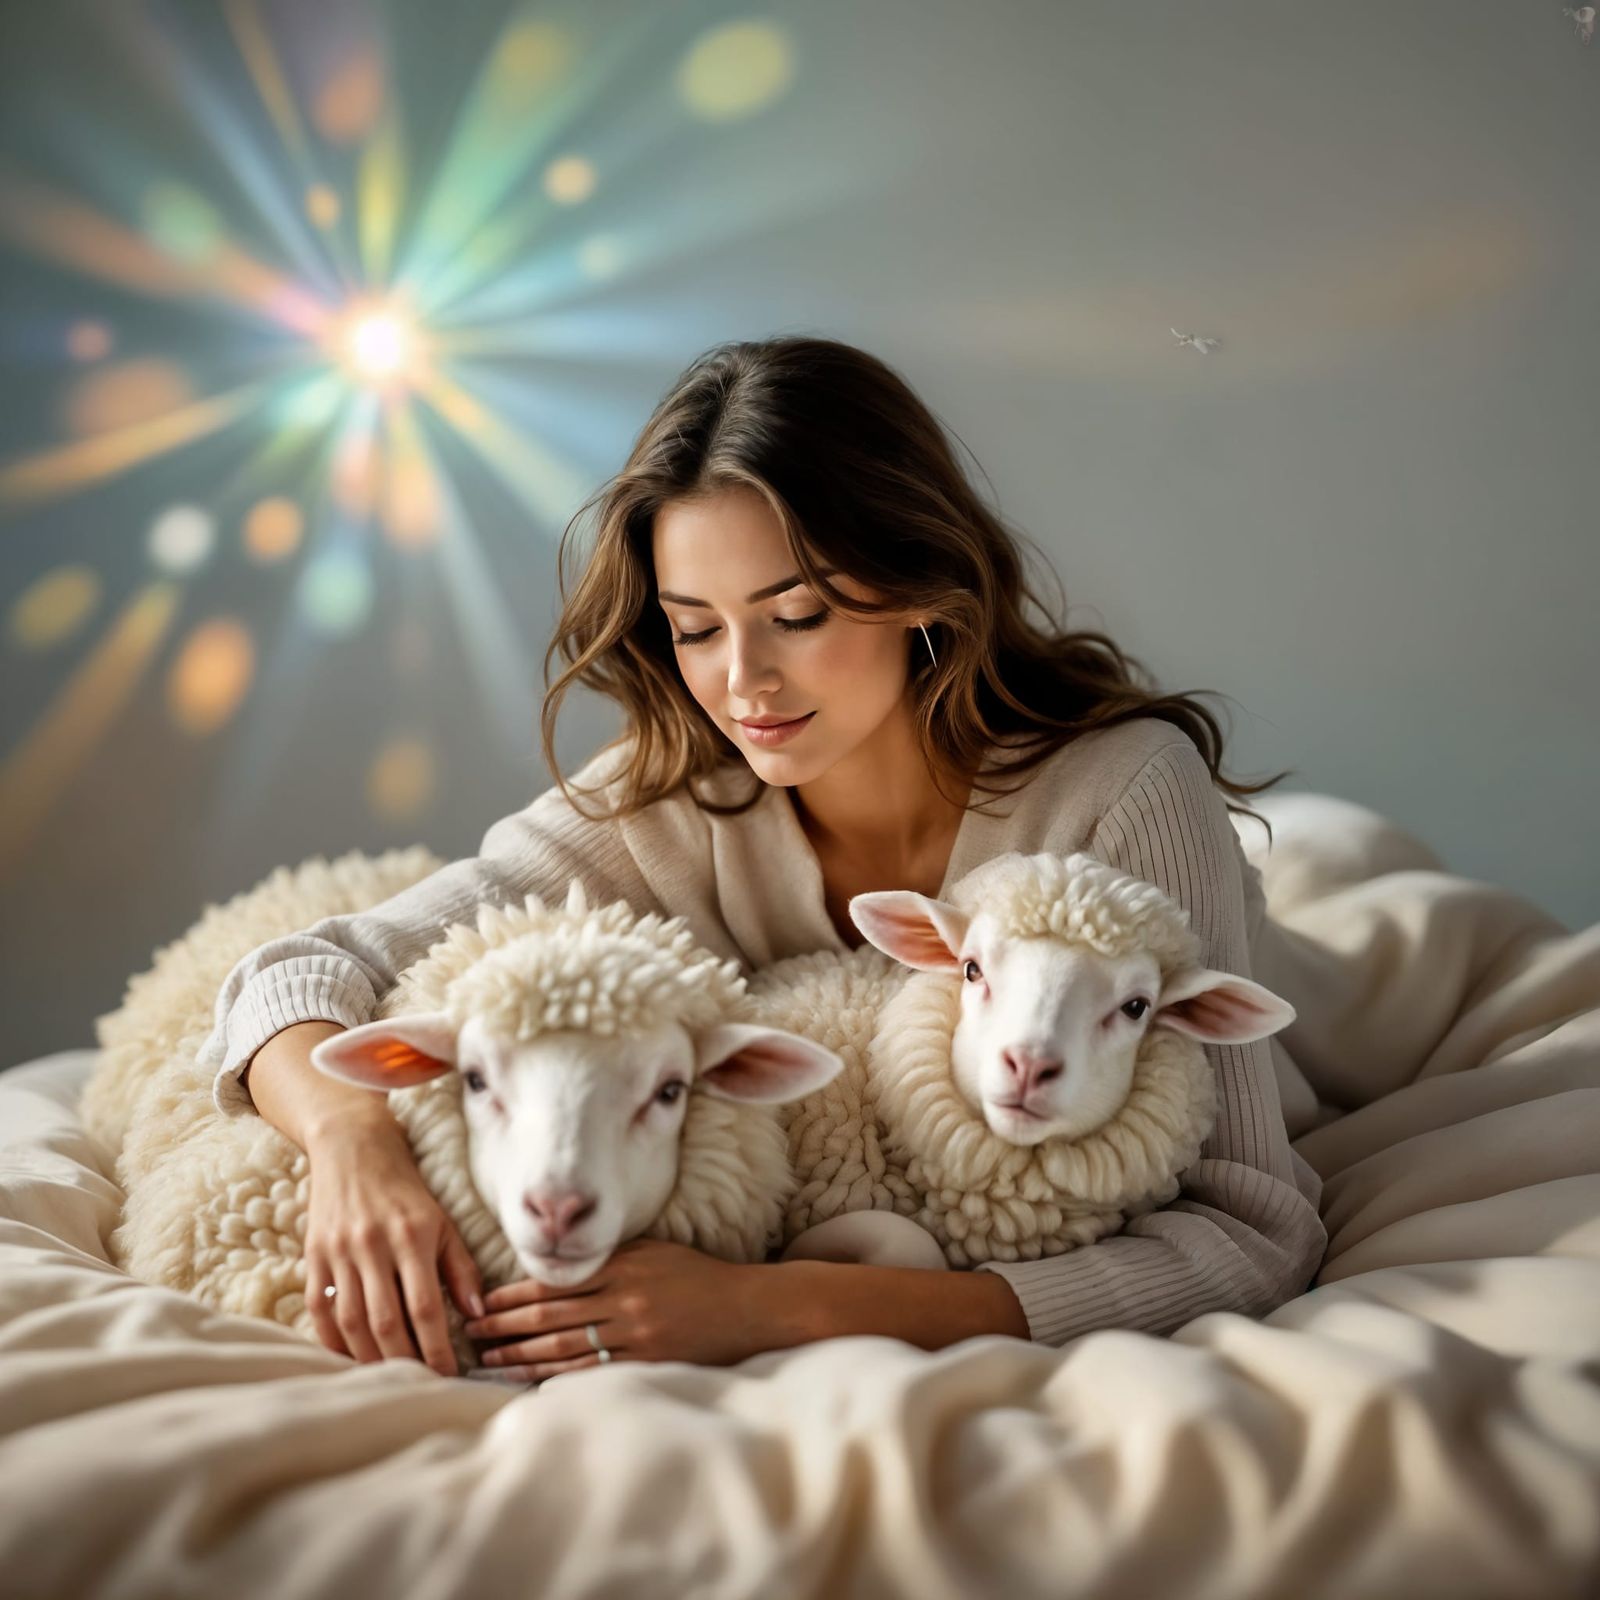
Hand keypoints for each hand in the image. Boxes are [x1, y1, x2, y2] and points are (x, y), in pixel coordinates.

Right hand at [303, 1120, 484, 1378]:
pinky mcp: (313, 1253)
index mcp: (412, 1236)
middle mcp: (373, 1245)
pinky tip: (348, 1358)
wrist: (354, 1148)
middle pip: (386, 1321)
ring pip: (351, 1320)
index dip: (437, 1347)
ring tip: (388, 1379)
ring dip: (369, 1357)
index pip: (426, 1306)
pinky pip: (318, 1307)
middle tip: (419, 1387)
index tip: (449, 1376)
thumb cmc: (407, 1190)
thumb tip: (476, 1314)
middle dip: (404, 1361)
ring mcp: (339, 1251)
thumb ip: (460, 1268)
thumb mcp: (442, 1221)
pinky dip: (331, 1339)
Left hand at [463, 1239, 769, 1382]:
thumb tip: (559, 1266)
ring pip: (563, 1346)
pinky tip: (529, 1381)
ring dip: (520, 1355)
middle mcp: (623, 1299)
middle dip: (505, 1326)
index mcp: (622, 1266)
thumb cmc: (697, 1276)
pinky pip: (591, 1372)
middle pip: (550, 1314)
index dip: (513, 1295)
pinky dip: (556, 1376)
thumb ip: (609, 1258)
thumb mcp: (653, 1252)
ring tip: (488, 1362)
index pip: (554, 1281)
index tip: (483, 1304)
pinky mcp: (645, 1362)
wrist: (745, 1307)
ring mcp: (634, 1334)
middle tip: (471, 1335)